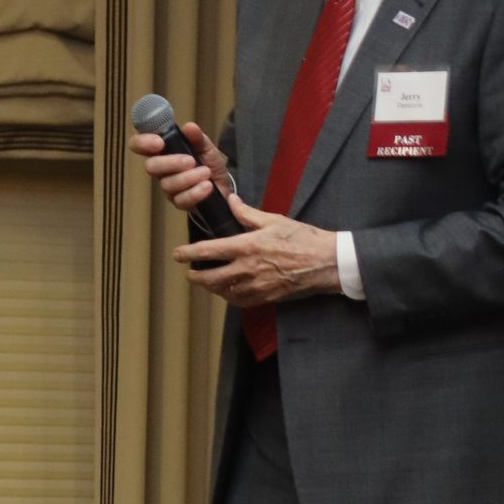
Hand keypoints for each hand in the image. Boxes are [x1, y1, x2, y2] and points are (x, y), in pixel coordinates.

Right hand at [128, 116, 231, 212]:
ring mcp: (169, 188)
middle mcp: (161, 170)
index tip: (159, 142)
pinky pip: (181, 200)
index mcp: (162, 151)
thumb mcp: (206, 147)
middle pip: (151, 167)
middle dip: (170, 162)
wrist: (223, 185)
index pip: (139, 144)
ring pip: (167, 184)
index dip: (142, 142)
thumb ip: (197, 138)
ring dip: (189, 177)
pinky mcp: (179, 202)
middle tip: (191, 160)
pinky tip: (207, 186)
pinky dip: (196, 192)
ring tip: (206, 172)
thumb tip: (189, 127)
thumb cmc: (208, 163)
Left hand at [172, 197, 340, 304]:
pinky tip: (227, 292)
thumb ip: (248, 214)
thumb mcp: (274, 220)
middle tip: (190, 273)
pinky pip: (240, 301)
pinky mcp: (266, 297)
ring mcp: (256, 286)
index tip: (177, 254)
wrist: (326, 263)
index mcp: (247, 247)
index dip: (189, 254)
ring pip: (223, 292)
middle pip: (211, 278)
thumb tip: (231, 201)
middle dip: (196, 276)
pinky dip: (229, 297)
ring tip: (206, 282)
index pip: (209, 251)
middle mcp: (248, 269)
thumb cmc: (302, 239)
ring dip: (211, 288)